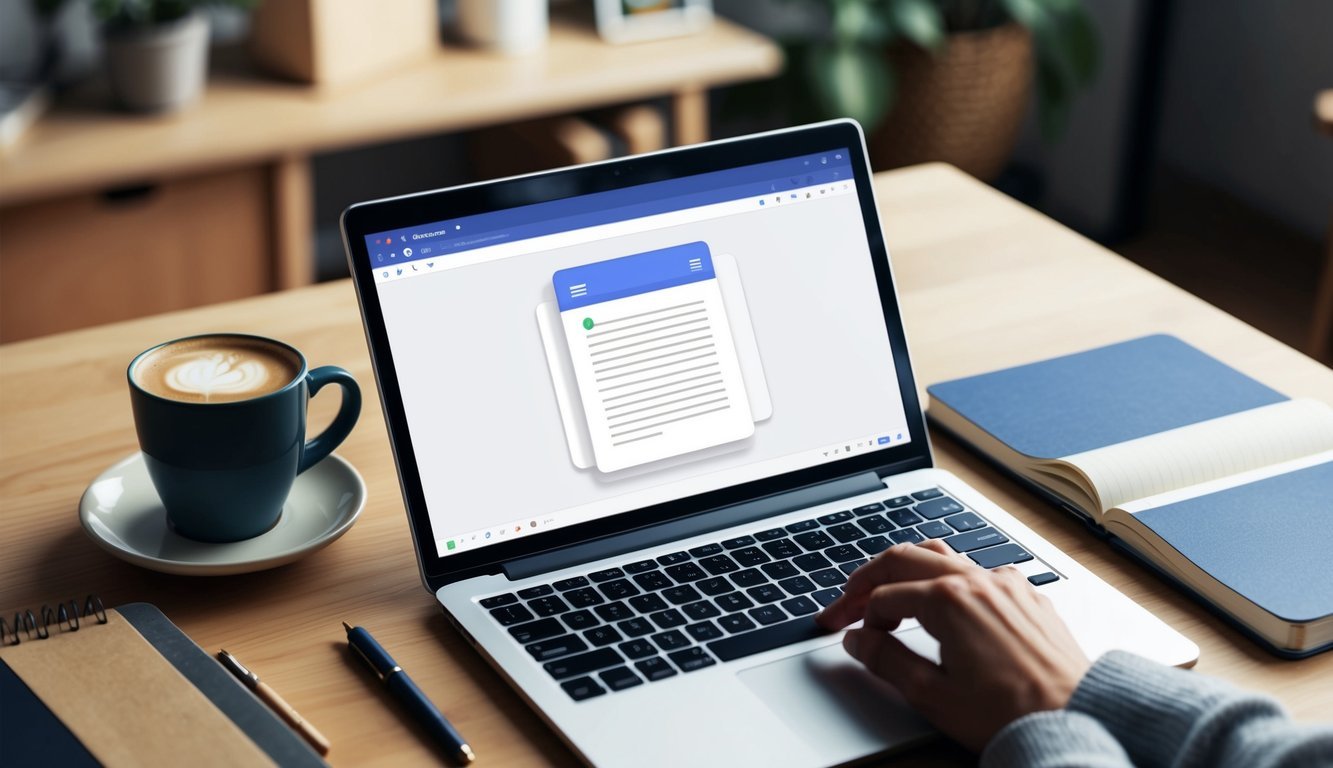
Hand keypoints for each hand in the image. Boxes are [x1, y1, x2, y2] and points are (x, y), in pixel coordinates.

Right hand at [816, 540, 1090, 751]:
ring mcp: (1005, 583)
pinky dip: (947, 577)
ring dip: (907, 569)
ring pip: (942, 554)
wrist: (1076, 719)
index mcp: (948, 600)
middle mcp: (976, 580)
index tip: (847, 634)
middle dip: (869, 579)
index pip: (883, 597)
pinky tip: (944, 601)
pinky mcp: (1026, 594)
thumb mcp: (933, 696)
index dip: (857, 616)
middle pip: (904, 559)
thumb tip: (858, 640)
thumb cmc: (1011, 713)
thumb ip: (887, 661)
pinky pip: (977, 569)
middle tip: (848, 601)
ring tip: (888, 589)